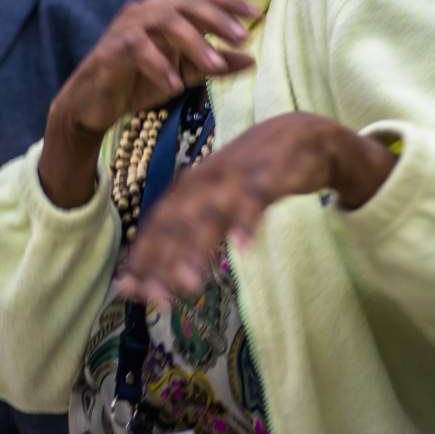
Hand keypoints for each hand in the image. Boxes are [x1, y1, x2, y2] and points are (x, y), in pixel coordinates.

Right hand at [54, 0, 258, 138]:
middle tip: (242, 37)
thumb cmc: (141, 82)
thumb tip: (253, 60)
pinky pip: (137, 49)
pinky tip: (173, 86)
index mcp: (167, 11)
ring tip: (214, 65)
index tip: (258, 13)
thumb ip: (216, 65)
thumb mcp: (186, 74)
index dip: (230, 2)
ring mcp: (127, 26)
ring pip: (164, 22)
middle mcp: (148, 10)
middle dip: (217, 19)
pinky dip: (157, 65)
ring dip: (192, 43)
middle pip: (186, 4)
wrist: (95, 104)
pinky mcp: (110, 48)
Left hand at [114, 112, 394, 305]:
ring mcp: (239, 174)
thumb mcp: (222, 199)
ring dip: (197, 247)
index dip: (142, 256)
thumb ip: (198, 232)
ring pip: (212, 212)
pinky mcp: (272, 173)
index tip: (127, 290)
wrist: (307, 134)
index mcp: (193, 185)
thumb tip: (167, 275)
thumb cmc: (257, 172)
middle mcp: (208, 178)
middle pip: (178, 222)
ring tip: (187, 283)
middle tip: (154, 299)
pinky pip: (258, 196)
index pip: (160, 223)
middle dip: (163, 261)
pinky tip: (243, 246)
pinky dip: (248, 218)